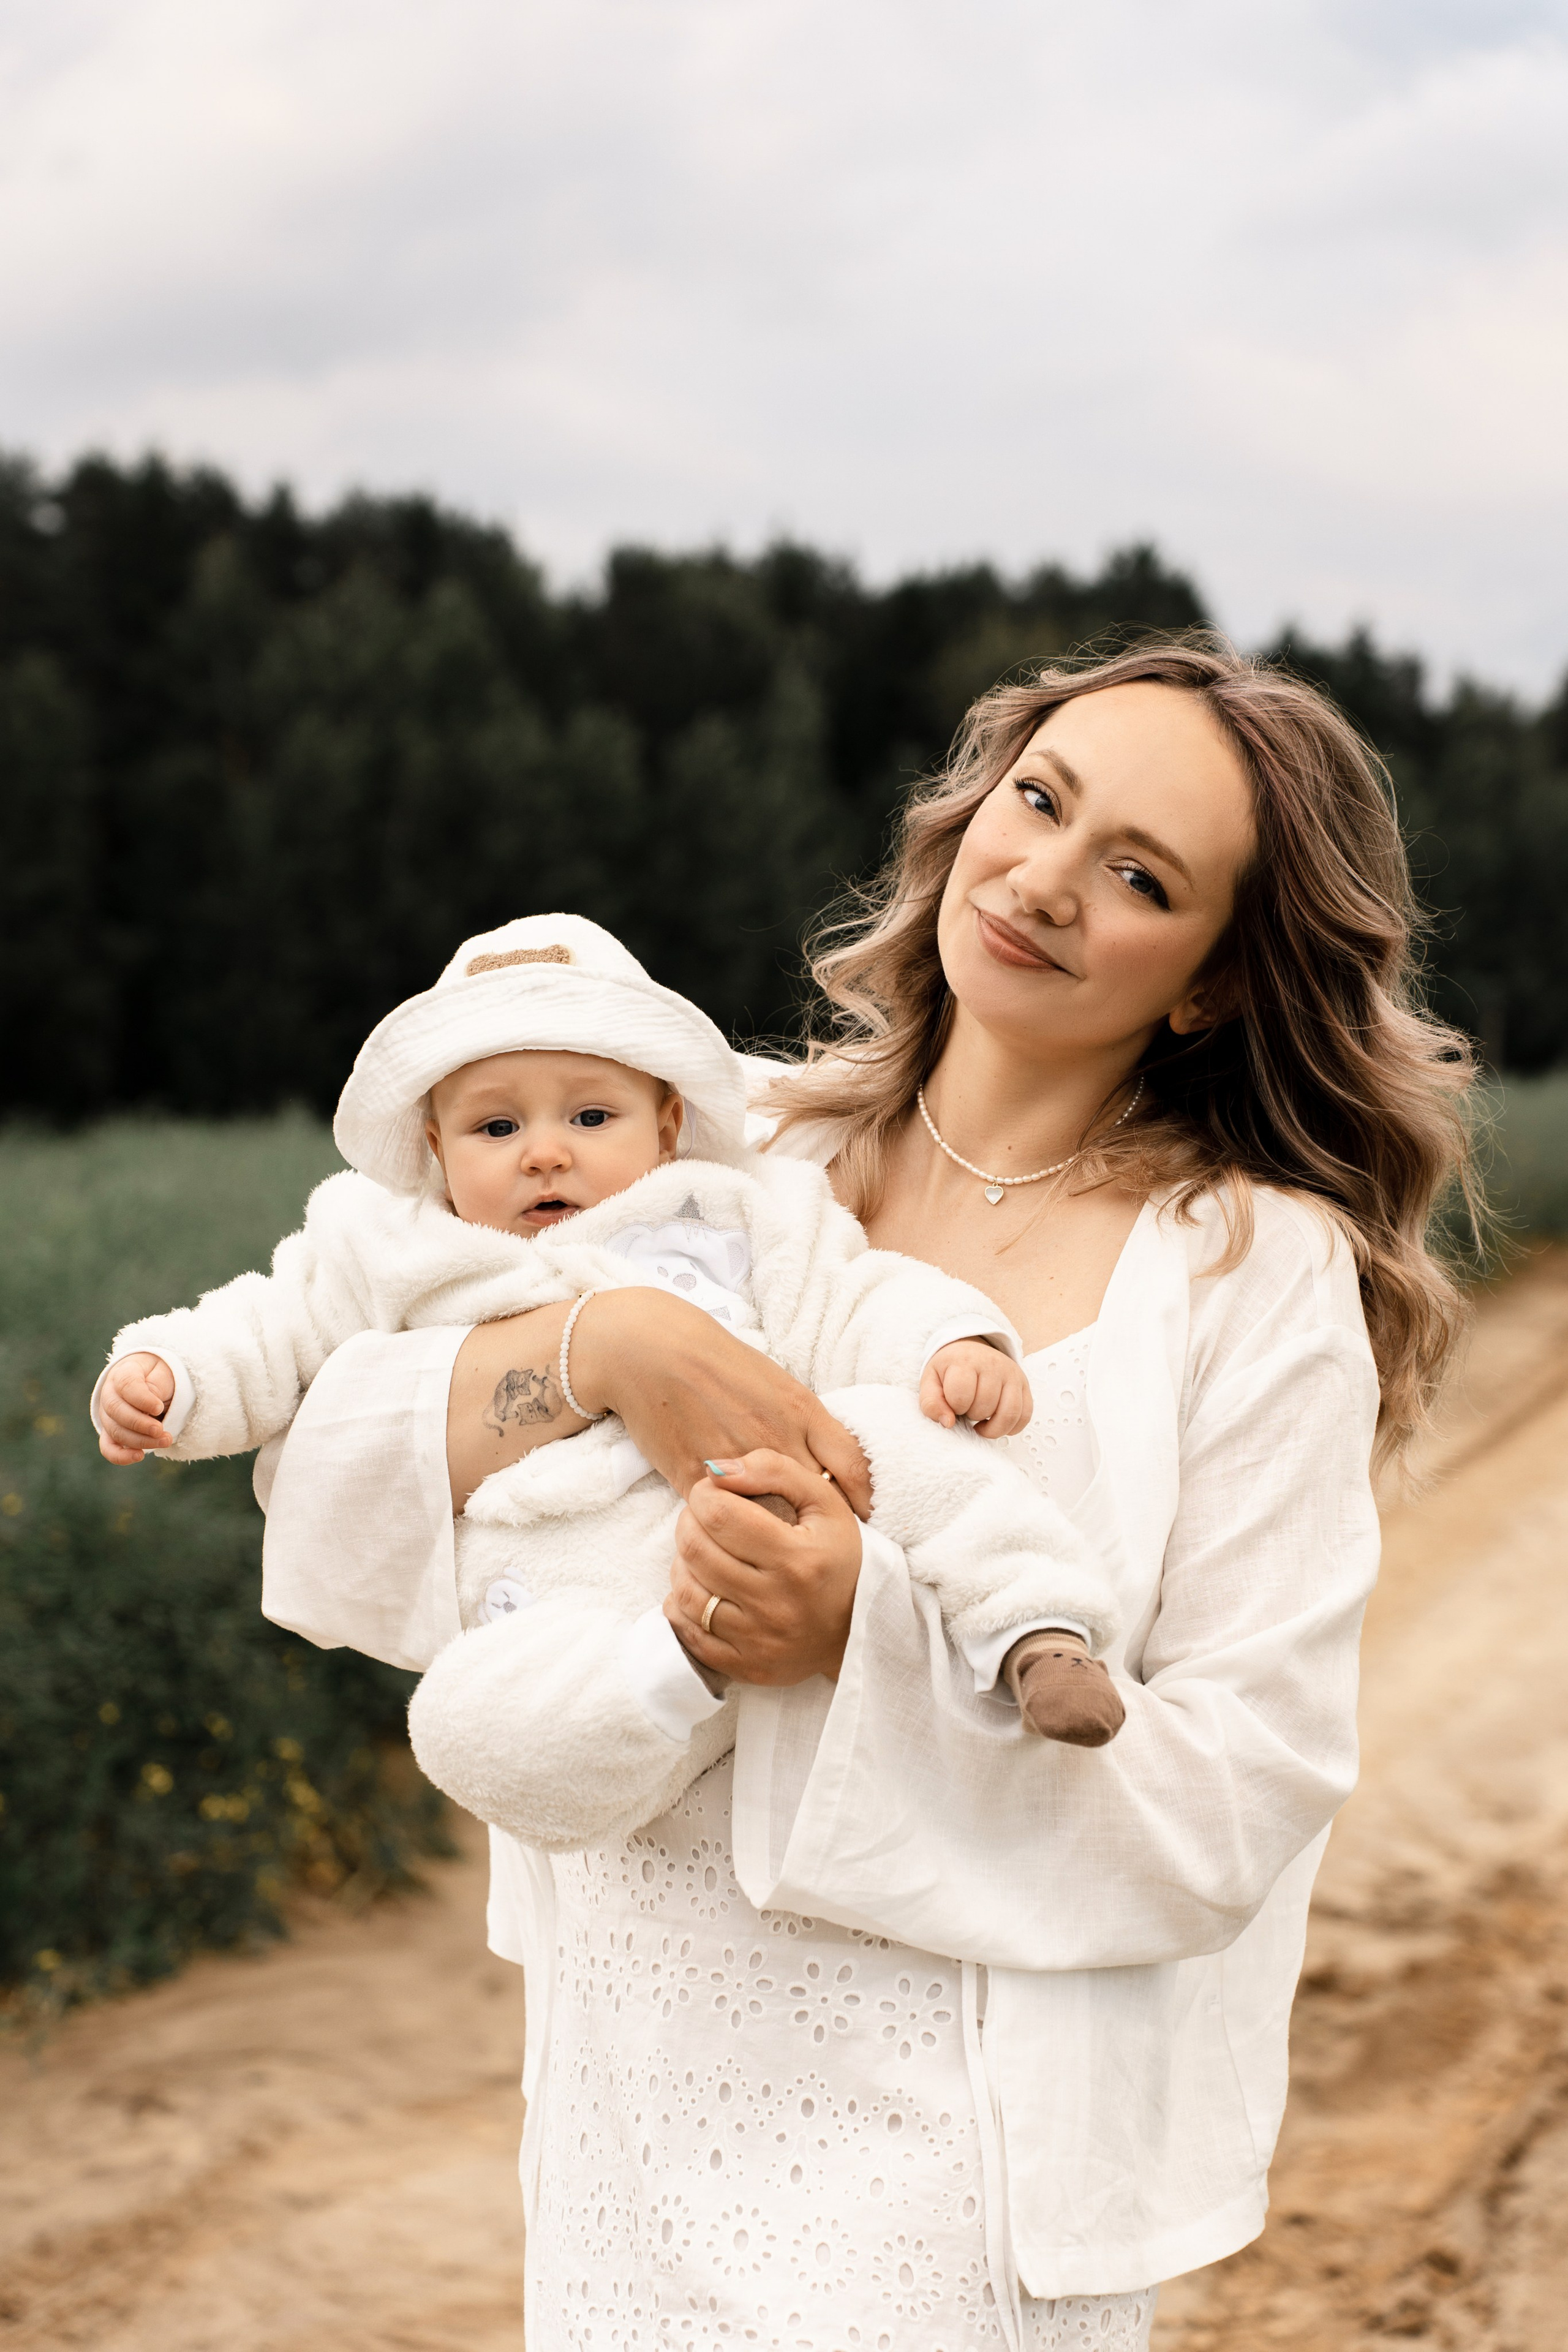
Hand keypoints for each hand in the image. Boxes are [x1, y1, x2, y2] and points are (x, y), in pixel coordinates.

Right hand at [97, 1353, 176, 1463]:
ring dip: (140, 1440)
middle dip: (140, 1424)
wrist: (154, 1381)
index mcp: (123, 1372)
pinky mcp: (111, 1432)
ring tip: (166, 1440)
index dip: (141, 1399)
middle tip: (161, 1430)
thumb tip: (150, 1409)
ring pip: (115, 1430)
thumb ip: (156, 1387)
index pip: (126, 1384)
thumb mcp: (164, 1373)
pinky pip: (108, 1447)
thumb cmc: (160, 1376)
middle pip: (116, 1410)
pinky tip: (139, 1456)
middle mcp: (110, 1393)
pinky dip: (120, 1456)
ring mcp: (108, 1414)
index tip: (159, 1408)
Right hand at [571, 1289, 872, 1516]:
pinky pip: (724, 1522)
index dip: (865, 1501)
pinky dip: (731, 1534)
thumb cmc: (715, 1361)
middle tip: (828, 1545)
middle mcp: (776, 1439)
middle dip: (824, 1526)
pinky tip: (734, 1541)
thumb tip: (829, 1461)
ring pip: (771, 1518)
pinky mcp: (694, 1479)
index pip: (853, 1468)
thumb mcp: (776, 1382)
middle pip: (817, 1501)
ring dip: (778, 1536)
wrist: (651, 1350)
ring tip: (781, 1552)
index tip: (867, 1520)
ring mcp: (736, 1462)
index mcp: (802, 1410)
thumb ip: (806, 1422)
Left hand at [664, 1449, 863, 1685]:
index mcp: (798, 1559)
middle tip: (705, 1517)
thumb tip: (715, 1470)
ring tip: (704, 1550)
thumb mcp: (824, 1502)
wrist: (860, 1628)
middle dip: (689, 1522)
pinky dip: (682, 1605)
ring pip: (686, 1592)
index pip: (719, 1515)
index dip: (704, 1494)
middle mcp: (777, 1604)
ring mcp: (759, 1641)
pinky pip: (688, 1633)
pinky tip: (702, 1587)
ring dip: (684, 1562)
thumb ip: (773, 1470)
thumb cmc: (838, 1556)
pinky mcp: (746, 1667)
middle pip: (696, 1550)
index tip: (713, 1493)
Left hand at [919, 1341, 1032, 1438]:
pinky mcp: (1024, 1385)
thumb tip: (948, 1423)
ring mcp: (1011, 1374)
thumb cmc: (950, 1368)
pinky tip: (997, 1423)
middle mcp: (992, 1364)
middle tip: (966, 1407)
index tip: (952, 1402)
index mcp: (965, 1361)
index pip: (960, 1396)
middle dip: (972, 1415)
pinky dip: (1012, 1428)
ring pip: (1009, 1414)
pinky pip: (1025, 1415)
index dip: (954, 1407)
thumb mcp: (931, 1381)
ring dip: (993, 1427)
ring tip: (981, 1422)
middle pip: (985, 1407)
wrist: (970, 1349)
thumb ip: (931, 1403)